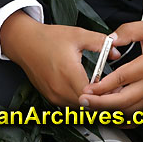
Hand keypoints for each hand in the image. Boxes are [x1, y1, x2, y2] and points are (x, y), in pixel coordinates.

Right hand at [0, 11, 120, 106]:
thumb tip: (117, 52)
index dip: (107, 93)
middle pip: (87, 105)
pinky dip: (80, 99)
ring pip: (79, 107)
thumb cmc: (49, 38)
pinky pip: (69, 104)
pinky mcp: (50, 97)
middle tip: (113, 88)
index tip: (116, 86)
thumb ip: (100, 43)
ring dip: (90, 100)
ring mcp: (54, 96)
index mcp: (69, 74)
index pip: (93, 96)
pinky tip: (86, 88)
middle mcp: (60, 89)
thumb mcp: (78, 34)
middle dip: (101, 98)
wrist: (25, 42)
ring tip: (101, 88)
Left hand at [78, 16, 142, 116]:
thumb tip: (109, 40)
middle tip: (84, 100)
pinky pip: (138, 115)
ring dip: (110, 111)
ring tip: (93, 105)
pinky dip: (123, 116)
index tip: (88, 87)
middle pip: (123, 101)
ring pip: (129, 112)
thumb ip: (127, 31)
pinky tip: (111, 113)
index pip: (121, 79)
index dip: (102, 85)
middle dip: (100, 103)